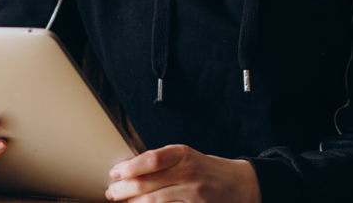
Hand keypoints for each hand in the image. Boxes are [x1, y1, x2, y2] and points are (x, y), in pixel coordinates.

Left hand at [105, 144, 260, 202]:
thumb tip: (128, 169)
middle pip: (148, 183)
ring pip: (155, 201)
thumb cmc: (207, 170)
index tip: (115, 172)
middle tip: (112, 192)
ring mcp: (193, 194)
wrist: (240, 184)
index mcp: (183, 154)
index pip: (152, 160)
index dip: (130, 167)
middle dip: (124, 189)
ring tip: (123, 202)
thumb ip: (161, 163)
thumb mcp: (186, 157)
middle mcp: (188, 173)